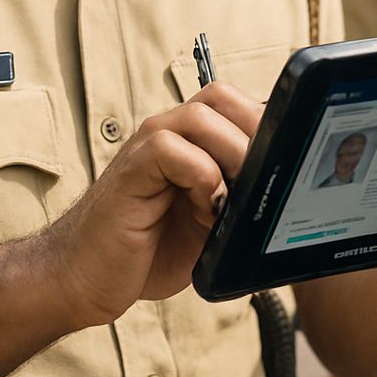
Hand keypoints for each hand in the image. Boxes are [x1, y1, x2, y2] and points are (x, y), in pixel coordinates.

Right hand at [36, 82, 262, 330]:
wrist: (85, 279)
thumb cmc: (148, 252)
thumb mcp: (211, 223)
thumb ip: (240, 196)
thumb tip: (286, 186)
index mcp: (191, 140)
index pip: (238, 105)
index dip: (268, 124)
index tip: (291, 158)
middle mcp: (169, 132)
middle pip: (223, 97)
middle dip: (255, 133)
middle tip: (266, 177)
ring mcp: (148, 145)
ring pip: (203, 115)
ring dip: (232, 154)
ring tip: (234, 197)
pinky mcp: (131, 168)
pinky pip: (173, 149)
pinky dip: (202, 176)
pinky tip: (206, 208)